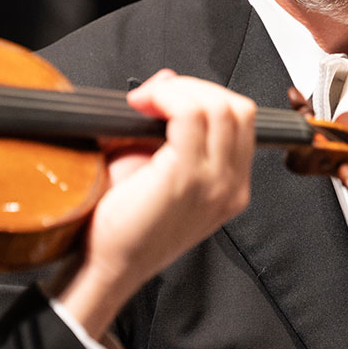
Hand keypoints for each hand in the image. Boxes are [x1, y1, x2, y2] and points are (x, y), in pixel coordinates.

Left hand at [57, 71, 254, 339]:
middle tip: (155, 97)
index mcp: (229, 186)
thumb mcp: (153, 167)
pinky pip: (191, 114)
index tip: (165, 99)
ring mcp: (212, 184)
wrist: (105, 266)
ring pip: (220, 107)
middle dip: (196, 88)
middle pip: (238, 108)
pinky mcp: (184, 179)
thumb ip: (168, 126)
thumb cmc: (122, 225)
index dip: (205, 96)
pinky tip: (142, 105)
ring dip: (179, 91)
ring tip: (146, 103)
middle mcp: (229, 186)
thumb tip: (167, 82)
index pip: (241, 120)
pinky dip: (166, 98)